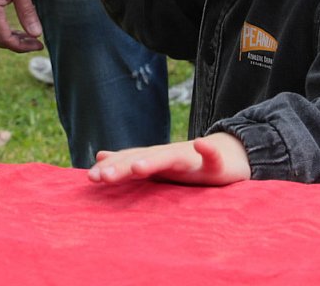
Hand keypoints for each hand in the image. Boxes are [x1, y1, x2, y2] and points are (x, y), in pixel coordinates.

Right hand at [0, 0, 42, 51]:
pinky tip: (14, 25)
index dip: (22, 46)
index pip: (4, 38)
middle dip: (17, 44)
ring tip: (28, 36)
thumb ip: (27, 11)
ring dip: (8, 38)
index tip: (39, 44)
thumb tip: (36, 33)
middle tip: (36, 42)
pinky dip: (1, 29)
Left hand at [87, 133, 251, 186]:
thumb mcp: (158, 166)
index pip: (130, 161)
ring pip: (172, 158)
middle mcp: (170, 156)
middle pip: (145, 160)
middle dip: (124, 167)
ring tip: (139, 167)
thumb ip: (130, 161)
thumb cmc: (188, 165)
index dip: (112, 167)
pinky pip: (213, 156)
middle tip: (104, 177)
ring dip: (156, 160)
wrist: (227, 156)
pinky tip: (202, 143)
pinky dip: (208, 150)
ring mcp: (192, 159)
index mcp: (156, 160)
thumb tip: (100, 156)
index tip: (92, 177)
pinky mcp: (216, 163)